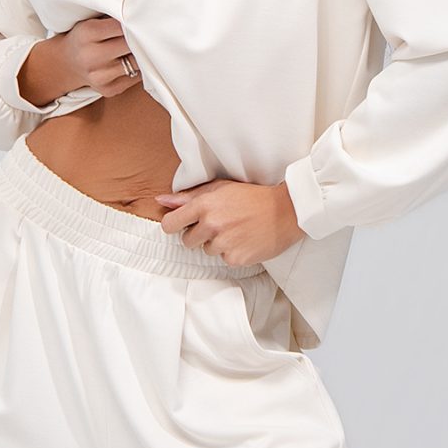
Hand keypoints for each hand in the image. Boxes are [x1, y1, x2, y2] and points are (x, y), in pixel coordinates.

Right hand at [17, 15, 142, 108]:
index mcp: (86, 33)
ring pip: (137, 62)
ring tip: (141, 45)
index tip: (142, 17)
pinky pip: (136, 77)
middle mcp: (91, 56)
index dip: (135, 21)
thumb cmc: (85, 36)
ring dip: (142, 54)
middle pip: (131, 44)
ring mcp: (99, 76)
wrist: (67, 63)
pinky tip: (131, 60)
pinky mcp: (108, 90)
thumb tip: (144, 14)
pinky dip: (139, 68)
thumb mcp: (91, 20)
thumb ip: (113, 16)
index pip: (122, 25)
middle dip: (141, 37)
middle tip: (148, 30)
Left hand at [153, 176, 303, 264]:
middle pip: (187, 241)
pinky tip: (244, 240)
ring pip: (206, 251)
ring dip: (217, 243)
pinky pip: (223, 259)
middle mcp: (211, 225)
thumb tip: (162, 201)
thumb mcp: (220, 188)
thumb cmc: (252, 196)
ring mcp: (223, 243)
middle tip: (219, 224)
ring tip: (235, 230)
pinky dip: (232, 252)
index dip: (174, 225)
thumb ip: (188, 197)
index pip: (170, 224)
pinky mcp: (236, 258)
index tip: (182, 224)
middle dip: (198, 235)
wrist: (286, 211)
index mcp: (204, 205)